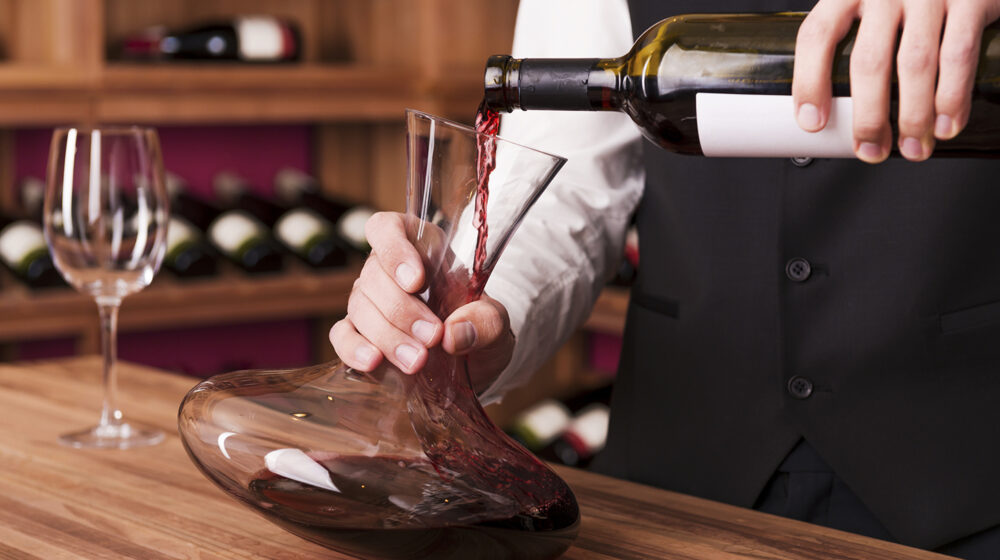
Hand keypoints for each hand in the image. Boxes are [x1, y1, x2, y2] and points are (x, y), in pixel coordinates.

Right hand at [329, 211, 514, 392]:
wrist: (473, 361)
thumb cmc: (478, 325)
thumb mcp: (496, 321)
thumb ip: (485, 321)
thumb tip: (455, 334)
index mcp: (420, 247)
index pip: (388, 228)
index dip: (395, 250)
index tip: (416, 281)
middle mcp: (387, 270)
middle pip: (374, 276)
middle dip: (402, 310)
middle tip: (433, 337)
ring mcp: (369, 302)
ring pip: (359, 307)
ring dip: (387, 335)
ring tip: (417, 361)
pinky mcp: (359, 334)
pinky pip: (342, 336)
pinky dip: (353, 348)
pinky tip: (372, 362)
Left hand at [793, 0, 999, 161]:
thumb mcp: (868, 6)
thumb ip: (850, 41)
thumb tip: (827, 109)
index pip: (816, 35)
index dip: (809, 82)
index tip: (813, 122)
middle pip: (868, 61)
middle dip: (869, 117)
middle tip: (870, 150)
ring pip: (914, 64)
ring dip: (912, 117)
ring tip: (912, 149)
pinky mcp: (971, 0)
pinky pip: (959, 55)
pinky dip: (953, 97)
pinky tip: (945, 125)